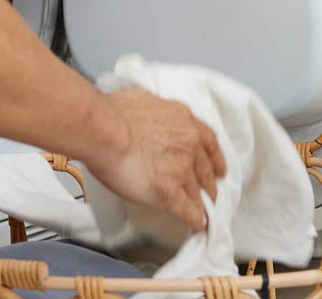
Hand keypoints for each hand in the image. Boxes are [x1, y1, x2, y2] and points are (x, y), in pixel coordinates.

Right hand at [81, 87, 226, 232]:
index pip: (209, 141)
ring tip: (201, 212)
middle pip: (206, 170)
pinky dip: (193, 219)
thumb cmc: (112, 112)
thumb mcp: (140, 97)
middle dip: (208, 184)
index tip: (219, 168)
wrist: (103, 129)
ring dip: (200, 203)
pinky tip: (196, 224)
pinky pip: (187, 209)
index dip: (215, 158)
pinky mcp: (169, 191)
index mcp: (183, 120)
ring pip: (196, 192)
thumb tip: (144, 104)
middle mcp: (188, 143)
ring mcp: (181, 169)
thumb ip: (150, 105)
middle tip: (209, 193)